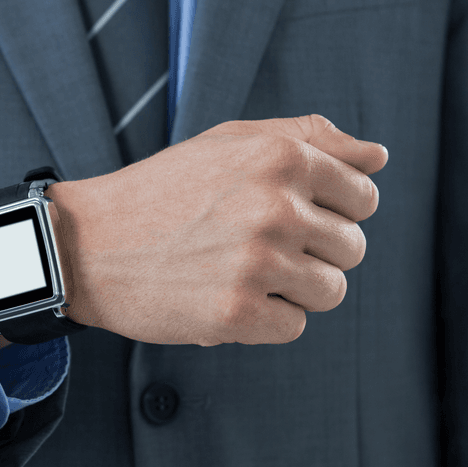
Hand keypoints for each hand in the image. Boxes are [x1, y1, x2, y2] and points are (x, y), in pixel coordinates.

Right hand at [49, 114, 385, 345]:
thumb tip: (379, 157)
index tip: (290, 216)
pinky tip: (226, 296)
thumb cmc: (165, 190)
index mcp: (282, 157)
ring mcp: (258, 263)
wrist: (88, 245)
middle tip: (259, 247)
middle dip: (315, 252)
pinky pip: (294, 326)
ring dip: (295, 289)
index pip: (364, 196)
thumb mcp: (232, 142)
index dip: (332, 211)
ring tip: (245, 273)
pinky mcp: (237, 313)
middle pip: (352, 248)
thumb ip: (311, 139)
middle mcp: (277, 207)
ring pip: (331, 291)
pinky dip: (266, 320)